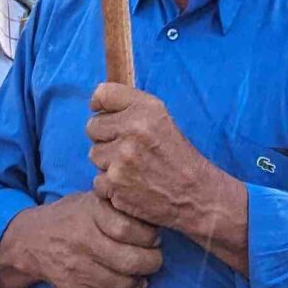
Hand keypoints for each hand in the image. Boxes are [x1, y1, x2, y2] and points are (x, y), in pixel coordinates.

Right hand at [0, 190, 162, 287]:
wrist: (32, 241)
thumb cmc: (71, 217)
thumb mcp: (91, 199)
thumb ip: (118, 204)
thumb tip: (154, 212)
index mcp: (89, 214)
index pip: (128, 229)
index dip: (149, 235)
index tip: (154, 236)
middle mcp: (82, 242)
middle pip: (130, 260)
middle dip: (152, 261)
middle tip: (154, 257)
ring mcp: (77, 269)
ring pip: (122, 284)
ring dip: (140, 279)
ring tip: (143, 271)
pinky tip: (133, 286)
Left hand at [87, 83, 225, 229]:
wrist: (195, 194)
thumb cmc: (179, 157)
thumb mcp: (163, 120)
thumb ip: (132, 108)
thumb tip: (96, 103)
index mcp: (147, 110)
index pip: (103, 93)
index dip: (99, 104)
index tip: (104, 113)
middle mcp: (133, 130)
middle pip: (93, 126)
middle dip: (106, 137)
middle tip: (126, 148)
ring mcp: (121, 159)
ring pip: (94, 154)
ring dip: (107, 163)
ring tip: (131, 168)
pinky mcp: (115, 184)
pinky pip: (97, 181)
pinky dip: (110, 187)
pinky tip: (130, 186)